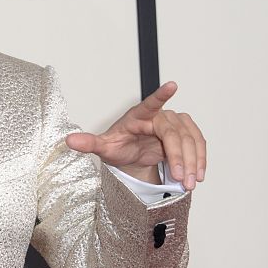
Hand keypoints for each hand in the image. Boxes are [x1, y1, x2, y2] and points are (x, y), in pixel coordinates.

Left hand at [64, 81, 205, 190]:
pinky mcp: (185, 133)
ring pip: (190, 139)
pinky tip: (197, 174)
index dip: (161, 95)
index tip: (172, 85)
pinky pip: (197, 143)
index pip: (150, 103)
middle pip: (174, 132)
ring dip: (192, 161)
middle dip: (179, 156)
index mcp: (138, 116)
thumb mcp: (103, 147)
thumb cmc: (118, 145)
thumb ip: (89, 143)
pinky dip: (199, 159)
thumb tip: (69, 141)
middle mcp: (158, 116)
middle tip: (181, 178)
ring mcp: (174, 124)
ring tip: (189, 182)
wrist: (130, 153)